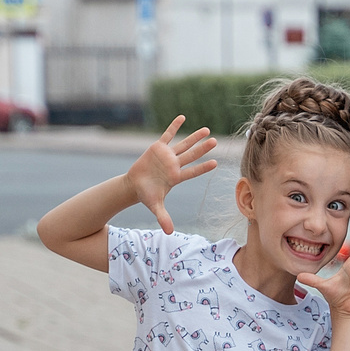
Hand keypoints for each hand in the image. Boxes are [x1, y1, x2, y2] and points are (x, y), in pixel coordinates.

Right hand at [128, 115, 218, 232]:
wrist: (135, 185)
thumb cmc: (147, 195)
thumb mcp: (155, 206)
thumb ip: (163, 217)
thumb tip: (169, 233)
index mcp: (176, 177)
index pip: (192, 172)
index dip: (203, 168)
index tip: (215, 163)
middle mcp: (174, 165)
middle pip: (191, 155)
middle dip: (203, 148)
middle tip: (215, 141)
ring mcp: (167, 155)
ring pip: (183, 144)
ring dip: (194, 137)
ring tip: (206, 130)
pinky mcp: (158, 148)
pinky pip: (167, 135)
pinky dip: (174, 127)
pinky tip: (182, 117)